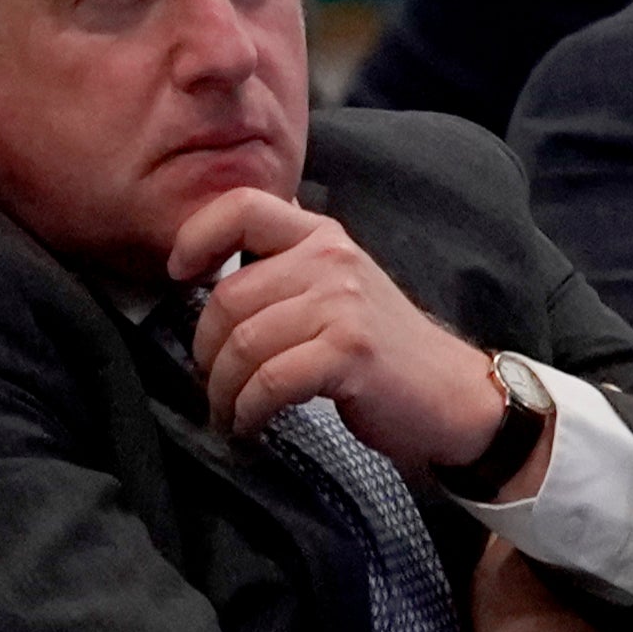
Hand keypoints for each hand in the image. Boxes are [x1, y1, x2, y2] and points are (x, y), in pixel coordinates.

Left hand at [169, 189, 505, 467]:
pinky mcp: (349, 351)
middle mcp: (333, 258)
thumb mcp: (339, 290)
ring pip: (244, 343)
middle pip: (229, 296)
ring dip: (224, 391)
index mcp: (323, 236)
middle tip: (211, 386)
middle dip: (206, 352)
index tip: (178, 276)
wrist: (453, 398)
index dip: (197, 236)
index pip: (244, 206)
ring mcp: (343, 303)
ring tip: (229, 413)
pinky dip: (249, 410)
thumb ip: (287, 268)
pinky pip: (270, 380)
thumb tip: (212, 265)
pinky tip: (252, 425)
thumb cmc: (384, 353)